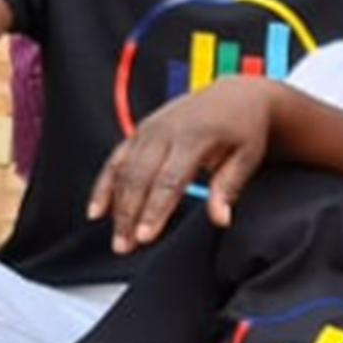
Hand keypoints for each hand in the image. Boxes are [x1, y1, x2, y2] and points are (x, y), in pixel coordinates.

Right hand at [92, 75, 286, 252]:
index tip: (145, 236)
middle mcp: (167, 130)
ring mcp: (150, 129)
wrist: (234, 95)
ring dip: (116, 207)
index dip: (155, 209)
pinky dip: (103, 186)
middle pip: (140, 177)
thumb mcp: (247, 156)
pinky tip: (96, 211)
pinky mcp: (140, 132)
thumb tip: (220, 219)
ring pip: (124, 170)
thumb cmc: (243, 128)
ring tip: (118, 240)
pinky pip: (116, 159)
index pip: (170, 179)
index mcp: (195, 135)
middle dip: (129, 214)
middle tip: (125, 246)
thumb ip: (229, 188)